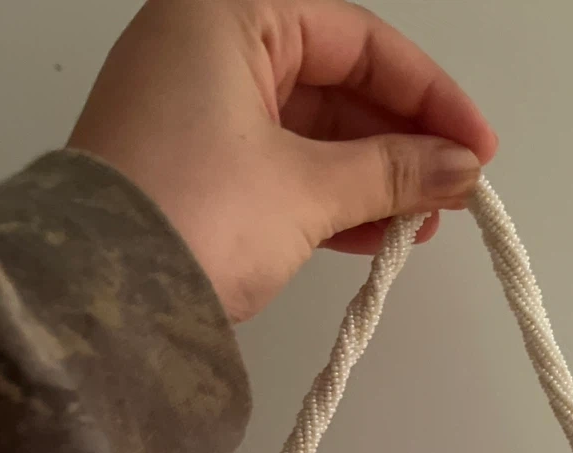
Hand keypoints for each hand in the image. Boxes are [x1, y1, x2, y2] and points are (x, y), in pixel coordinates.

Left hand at [69, 0, 496, 322]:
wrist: (96, 303)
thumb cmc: (185, 216)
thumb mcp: (308, 189)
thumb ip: (394, 173)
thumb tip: (459, 170)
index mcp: (227, 15)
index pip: (357, 38)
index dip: (428, 94)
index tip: (476, 145)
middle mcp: (202, 48)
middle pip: (334, 82)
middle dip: (401, 141)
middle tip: (453, 189)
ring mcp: (192, 111)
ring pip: (309, 130)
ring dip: (370, 176)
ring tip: (420, 222)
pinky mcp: (188, 168)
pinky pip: (278, 167)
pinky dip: (329, 197)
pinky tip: (375, 232)